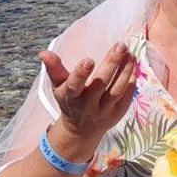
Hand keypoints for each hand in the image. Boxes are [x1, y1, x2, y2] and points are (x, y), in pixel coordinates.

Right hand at [38, 42, 134, 160]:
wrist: (81, 130)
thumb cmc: (70, 101)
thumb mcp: (58, 86)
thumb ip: (54, 68)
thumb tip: (43, 52)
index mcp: (71, 97)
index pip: (74, 85)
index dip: (81, 74)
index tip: (88, 60)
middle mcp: (87, 105)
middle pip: (101, 85)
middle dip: (111, 64)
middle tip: (120, 46)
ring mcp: (104, 111)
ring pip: (116, 90)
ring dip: (125, 71)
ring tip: (130, 53)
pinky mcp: (118, 113)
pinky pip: (126, 96)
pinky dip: (131, 80)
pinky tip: (133, 64)